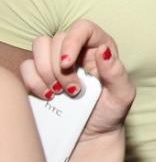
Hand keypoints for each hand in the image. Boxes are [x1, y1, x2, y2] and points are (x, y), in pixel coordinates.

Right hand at [19, 19, 134, 140]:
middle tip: (73, 91)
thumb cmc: (111, 110)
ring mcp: (56, 62)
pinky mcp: (39, 77)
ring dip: (46, 72)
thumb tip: (103, 51)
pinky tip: (48, 96)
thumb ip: (116, 72)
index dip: (72, 40)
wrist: (93, 134)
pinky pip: (26, 67)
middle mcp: (77, 50)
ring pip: (39, 47)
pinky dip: (34, 82)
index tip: (67, 63)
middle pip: (57, 39)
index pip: (83, 28)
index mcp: (99, 47)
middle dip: (61, 68)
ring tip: (60, 93)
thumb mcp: (123, 94)